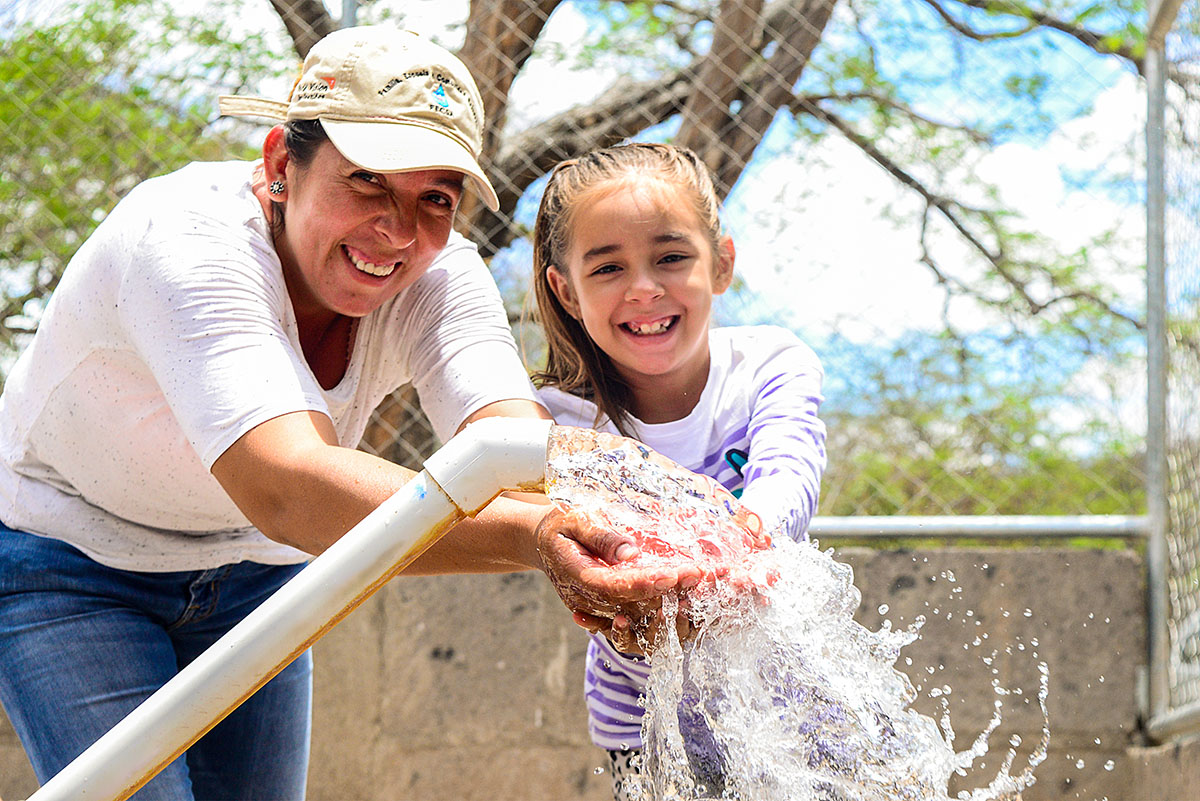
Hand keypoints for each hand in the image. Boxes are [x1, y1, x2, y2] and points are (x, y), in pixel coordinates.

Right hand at [534, 503, 701, 624]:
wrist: (541, 542)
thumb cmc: (561, 524)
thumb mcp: (576, 519)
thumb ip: (601, 536)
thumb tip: (631, 553)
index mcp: (576, 575)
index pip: (614, 586)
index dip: (645, 584)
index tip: (675, 574)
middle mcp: (585, 600)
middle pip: (631, 607)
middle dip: (670, 595)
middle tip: (704, 578)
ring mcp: (595, 610)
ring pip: (637, 619)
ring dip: (672, 607)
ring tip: (702, 589)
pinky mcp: (605, 612)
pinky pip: (635, 621)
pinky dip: (663, 614)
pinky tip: (688, 601)